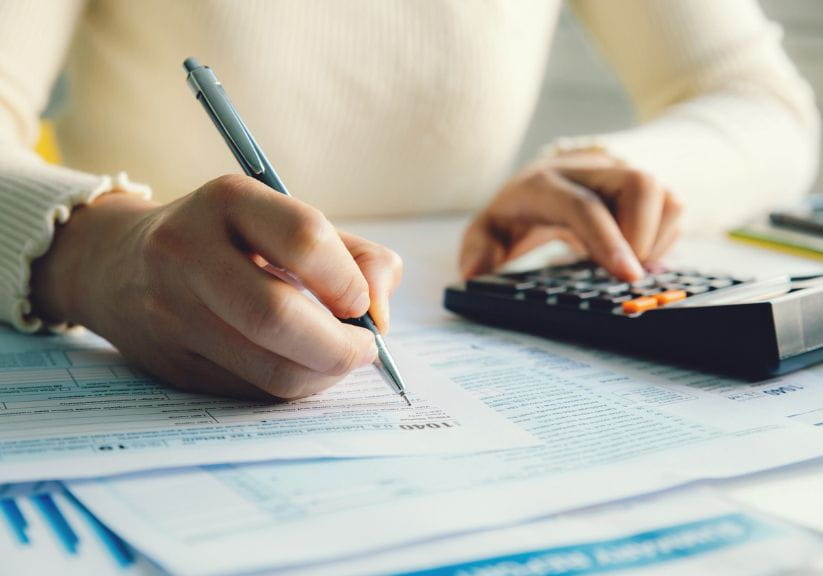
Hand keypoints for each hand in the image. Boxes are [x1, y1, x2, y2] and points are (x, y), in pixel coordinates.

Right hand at [30, 174, 402, 399]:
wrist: (121, 265)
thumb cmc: (231, 240)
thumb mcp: (288, 222)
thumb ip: (355, 256)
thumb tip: (380, 315)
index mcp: (228, 200)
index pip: (304, 240)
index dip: (349, 282)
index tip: (363, 304)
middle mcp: (188, 251)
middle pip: (277, 316)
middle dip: (340, 346)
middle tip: (364, 349)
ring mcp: (172, 311)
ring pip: (268, 368)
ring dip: (323, 374)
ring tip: (338, 358)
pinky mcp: (172, 363)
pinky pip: (252, 390)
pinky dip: (293, 385)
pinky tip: (302, 367)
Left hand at [460, 151, 682, 280]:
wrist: (544, 181)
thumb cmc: (517, 213)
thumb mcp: (488, 231)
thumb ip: (478, 250)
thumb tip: (474, 274)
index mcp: (544, 183)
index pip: (584, 206)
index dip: (608, 240)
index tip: (627, 276)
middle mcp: (587, 170)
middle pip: (639, 184)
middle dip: (642, 235)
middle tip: (625, 273)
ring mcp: (620, 174)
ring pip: (664, 194)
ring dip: (656, 238)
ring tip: (627, 263)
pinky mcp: (643, 186)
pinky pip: (674, 207)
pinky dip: (664, 237)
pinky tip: (636, 254)